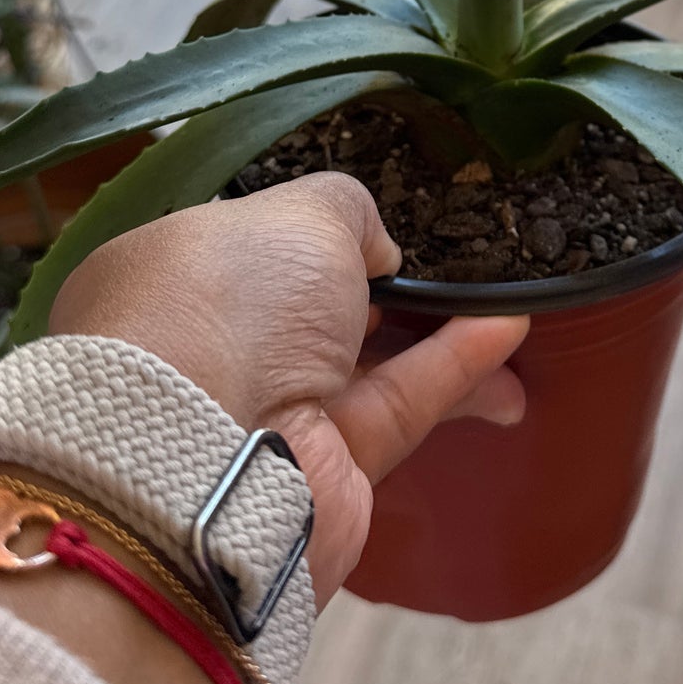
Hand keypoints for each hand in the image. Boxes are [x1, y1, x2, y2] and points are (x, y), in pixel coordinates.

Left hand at [49, 173, 527, 603]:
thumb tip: (374, 250)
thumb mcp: (301, 216)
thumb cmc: (232, 305)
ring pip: (366, 364)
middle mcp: (212, 347)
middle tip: (442, 268)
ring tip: (512, 303)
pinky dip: (452, 368)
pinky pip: (397, 406)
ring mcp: (267, 415)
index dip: (306, 235)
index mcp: (171, 276)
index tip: (367, 228)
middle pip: (309, 314)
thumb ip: (348, 212)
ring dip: (437, 333)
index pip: (243, 248)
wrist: (207, 461)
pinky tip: (506, 331)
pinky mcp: (325, 470)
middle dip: (376, 292)